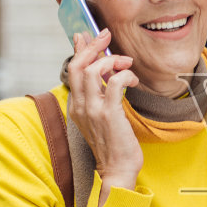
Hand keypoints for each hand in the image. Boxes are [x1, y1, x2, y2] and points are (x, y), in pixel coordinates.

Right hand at [64, 29, 141, 192]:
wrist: (117, 171)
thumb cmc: (114, 145)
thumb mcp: (102, 118)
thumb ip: (100, 96)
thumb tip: (107, 74)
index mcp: (76, 106)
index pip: (72, 70)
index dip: (80, 50)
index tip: (87, 35)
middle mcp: (80, 106)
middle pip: (78, 65)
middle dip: (93, 46)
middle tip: (106, 35)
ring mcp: (92, 110)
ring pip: (93, 70)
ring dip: (112, 60)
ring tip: (127, 63)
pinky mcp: (108, 114)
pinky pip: (114, 83)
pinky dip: (125, 75)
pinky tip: (133, 81)